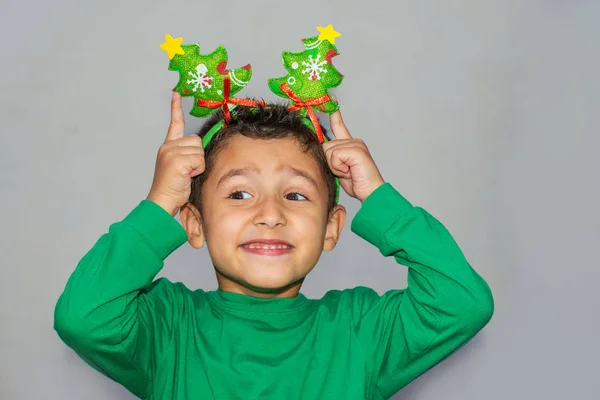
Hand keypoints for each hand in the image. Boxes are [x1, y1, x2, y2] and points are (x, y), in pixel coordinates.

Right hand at [146, 92, 204, 215]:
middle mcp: (168, 146)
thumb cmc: (173, 188)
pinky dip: (197, 170)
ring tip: (186, 175)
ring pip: (199, 151)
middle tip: (188, 171)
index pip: (174, 123)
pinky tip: (186, 177)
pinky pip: (199, 161)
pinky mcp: (177, 159)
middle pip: (197, 141)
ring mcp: (171, 152)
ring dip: (198, 165)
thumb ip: (188, 154)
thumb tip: (201, 150)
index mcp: (168, 146)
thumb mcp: (181, 167)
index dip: (175, 108)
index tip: (176, 93)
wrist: (161, 201)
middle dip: (198, 157)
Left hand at [323, 108, 384, 201]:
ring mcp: (356, 144)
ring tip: (347, 172)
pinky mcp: (356, 150)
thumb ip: (331, 157)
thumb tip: (319, 149)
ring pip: (328, 151)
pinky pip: (334, 156)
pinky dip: (338, 167)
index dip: (334, 113)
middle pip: (325, 145)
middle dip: (329, 162)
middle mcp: (354, 141)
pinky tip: (348, 172)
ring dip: (333, 166)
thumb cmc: (356, 183)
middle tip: (343, 171)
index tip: (331, 98)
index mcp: (350, 144)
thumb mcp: (339, 168)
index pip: (339, 126)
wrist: (371, 192)